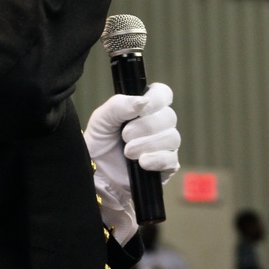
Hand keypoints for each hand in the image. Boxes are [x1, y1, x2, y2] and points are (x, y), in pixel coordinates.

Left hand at [84, 82, 179, 243]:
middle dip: (145, 127)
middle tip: (124, 136)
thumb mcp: (102, 119)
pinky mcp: (166, 166)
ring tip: (128, 152)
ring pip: (172, 138)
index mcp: (146, 107)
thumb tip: (143, 101)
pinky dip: (156, 160)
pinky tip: (141, 163)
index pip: (163, 94)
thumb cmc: (99, 142)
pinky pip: (171, 160)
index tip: (142, 109)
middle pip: (169, 117)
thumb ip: (119, 105)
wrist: (95, 174)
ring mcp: (165, 146)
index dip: (157, 99)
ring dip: (148, 144)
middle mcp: (159, 124)